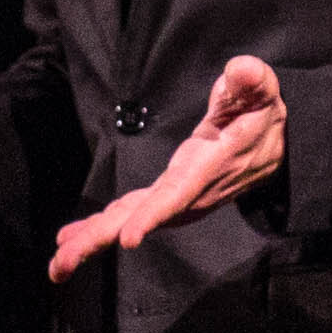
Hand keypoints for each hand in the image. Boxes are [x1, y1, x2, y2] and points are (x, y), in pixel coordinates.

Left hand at [52, 56, 288, 279]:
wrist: (274, 148)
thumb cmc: (261, 116)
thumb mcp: (263, 92)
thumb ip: (251, 81)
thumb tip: (243, 69)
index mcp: (207, 168)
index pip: (177, 195)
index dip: (153, 216)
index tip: (127, 238)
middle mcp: (186, 192)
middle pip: (138, 219)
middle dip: (100, 240)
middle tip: (62, 263)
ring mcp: (173, 198)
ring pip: (127, 221)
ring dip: (92, 241)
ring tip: (57, 263)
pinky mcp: (164, 196)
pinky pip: (128, 214)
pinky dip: (99, 227)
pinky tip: (70, 239)